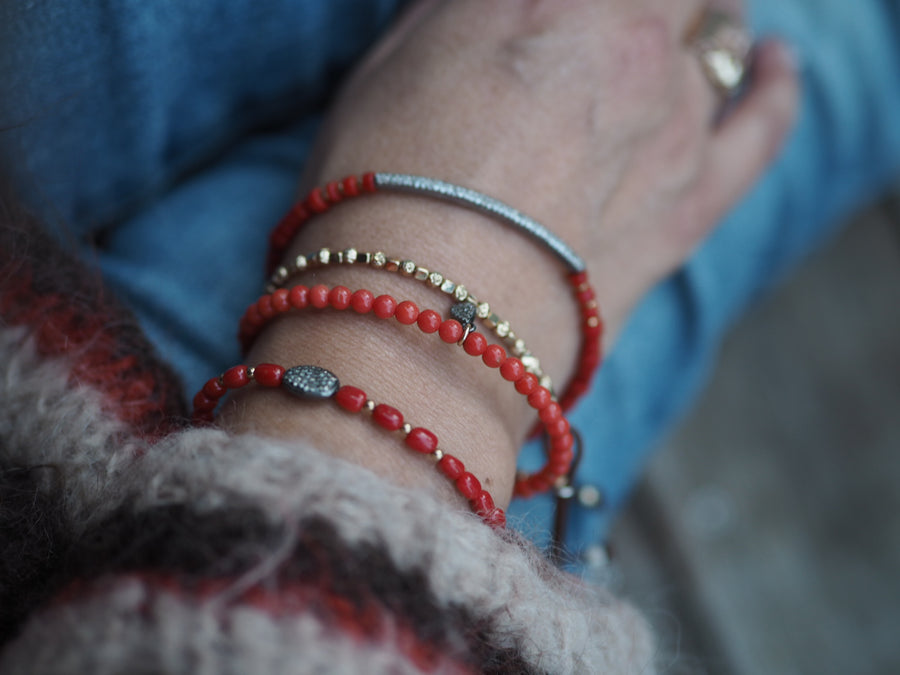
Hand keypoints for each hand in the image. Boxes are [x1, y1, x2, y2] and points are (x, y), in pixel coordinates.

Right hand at [221, 0, 798, 509]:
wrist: (423, 327)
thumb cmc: (381, 193)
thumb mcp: (394, 65)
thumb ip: (464, 8)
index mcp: (559, 3)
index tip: (552, 17)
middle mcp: (633, 50)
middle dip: (640, 5)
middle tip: (604, 22)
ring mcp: (673, 129)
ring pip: (718, 40)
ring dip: (689, 30)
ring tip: (661, 37)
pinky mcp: (689, 205)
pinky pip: (763, 129)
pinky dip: (776, 87)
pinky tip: (776, 64)